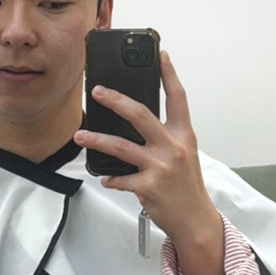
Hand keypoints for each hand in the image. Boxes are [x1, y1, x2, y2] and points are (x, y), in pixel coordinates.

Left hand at [74, 50, 223, 274]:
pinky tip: (104, 178)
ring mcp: (160, 167)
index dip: (169, 74)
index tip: (159, 55)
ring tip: (80, 136)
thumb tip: (134, 120)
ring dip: (96, 140)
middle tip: (96, 91)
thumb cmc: (186, 186)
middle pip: (140, 115)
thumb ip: (164, 136)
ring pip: (121, 146)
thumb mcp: (184, 155)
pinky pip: (120, 178)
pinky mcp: (148, 186)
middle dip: (116, 100)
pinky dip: (110, 178)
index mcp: (184, 135)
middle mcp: (173, 147)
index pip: (178, 97)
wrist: (195, 220)